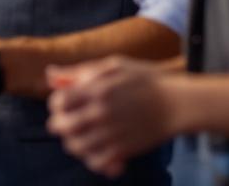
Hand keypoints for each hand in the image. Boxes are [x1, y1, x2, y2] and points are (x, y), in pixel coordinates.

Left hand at [46, 57, 181, 178]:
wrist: (178, 103)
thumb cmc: (145, 80)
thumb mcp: (113, 66)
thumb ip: (79, 72)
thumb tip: (50, 75)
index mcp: (96, 90)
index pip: (58, 102)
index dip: (57, 103)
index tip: (66, 103)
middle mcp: (101, 113)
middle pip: (62, 126)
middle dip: (61, 123)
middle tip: (69, 122)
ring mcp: (112, 133)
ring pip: (75, 147)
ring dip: (74, 142)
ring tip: (81, 136)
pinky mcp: (125, 150)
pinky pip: (97, 162)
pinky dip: (93, 159)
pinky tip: (98, 151)